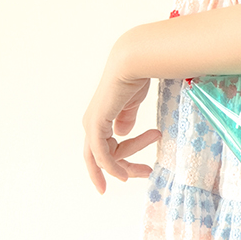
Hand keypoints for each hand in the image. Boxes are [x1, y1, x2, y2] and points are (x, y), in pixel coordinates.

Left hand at [82, 45, 160, 193]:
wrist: (132, 64)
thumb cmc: (135, 78)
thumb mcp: (131, 103)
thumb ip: (126, 118)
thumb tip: (121, 133)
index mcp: (100, 118)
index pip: (109, 148)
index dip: (126, 161)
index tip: (146, 169)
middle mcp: (92, 123)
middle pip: (102, 158)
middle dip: (123, 169)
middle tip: (146, 173)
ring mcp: (92, 125)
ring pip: (103, 159)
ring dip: (126, 167)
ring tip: (148, 168)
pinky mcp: (95, 125)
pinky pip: (101, 154)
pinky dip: (110, 167)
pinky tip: (122, 175)